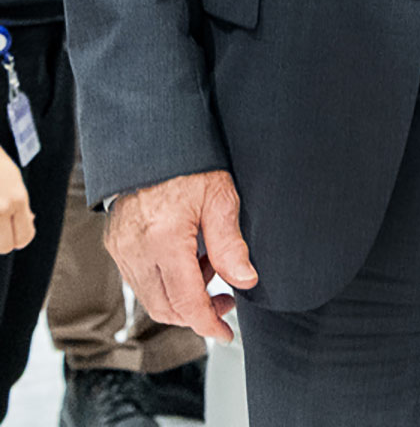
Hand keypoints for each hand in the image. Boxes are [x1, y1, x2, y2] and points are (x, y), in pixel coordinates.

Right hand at [0, 151, 29, 253]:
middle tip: (0, 229)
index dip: (19, 240)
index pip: (25, 237)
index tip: (13, 236)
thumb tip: (31, 219)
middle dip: (2, 243)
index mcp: (18, 200)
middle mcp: (1, 208)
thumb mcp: (15, 181)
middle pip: (5, 247)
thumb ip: (21, 204)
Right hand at [105, 170, 257, 343]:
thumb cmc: (190, 165)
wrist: (152, 144)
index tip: (224, 332)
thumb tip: (245, 280)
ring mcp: (121, 249)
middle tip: (226, 299)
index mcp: (163, 240)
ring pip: (149, 297)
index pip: (185, 301)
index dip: (207, 322)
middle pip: (163, 307)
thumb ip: (231, 244)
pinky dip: (166, 282)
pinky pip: (139, 279)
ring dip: (182, 297)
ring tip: (210, 268)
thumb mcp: (221, 198)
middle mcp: (135, 250)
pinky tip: (190, 260)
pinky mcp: (116, 245)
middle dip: (196, 313)